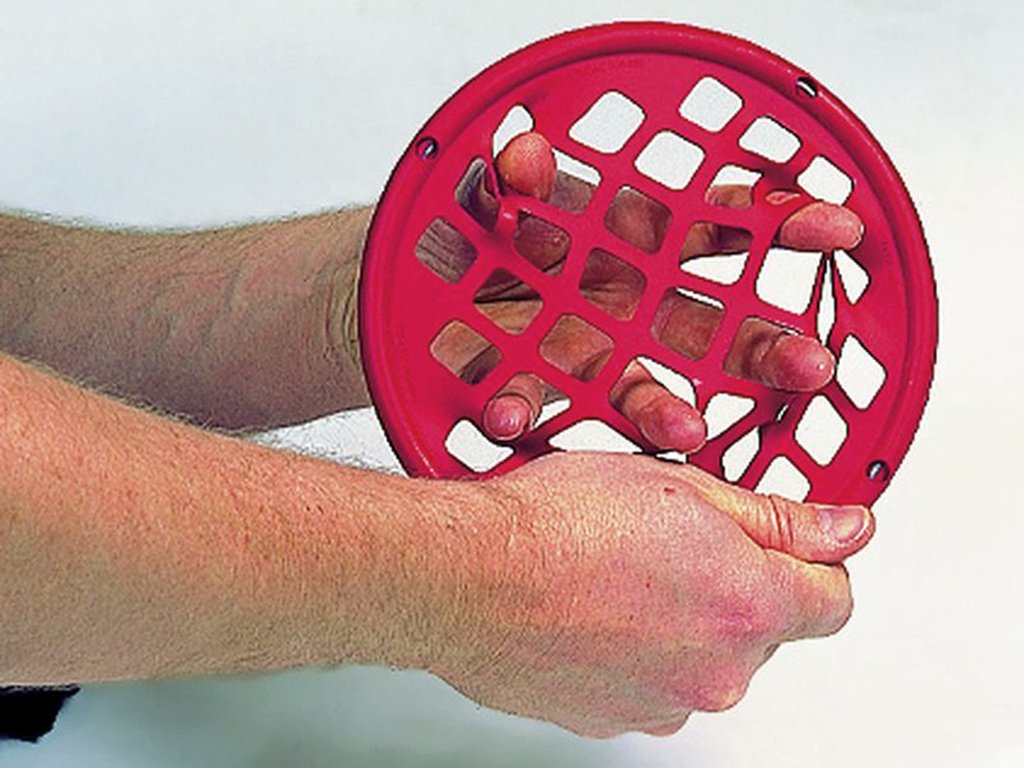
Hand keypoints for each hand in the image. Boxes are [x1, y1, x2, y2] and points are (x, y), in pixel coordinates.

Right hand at [431, 452, 873, 736]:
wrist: (466, 575)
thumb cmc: (555, 522)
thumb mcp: (682, 486)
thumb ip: (780, 517)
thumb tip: (847, 528)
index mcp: (748, 605)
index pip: (836, 599)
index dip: (815, 561)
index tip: (786, 542)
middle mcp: (717, 673)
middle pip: (763, 630)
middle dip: (736, 585)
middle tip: (675, 540)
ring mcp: (664, 706)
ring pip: (704, 658)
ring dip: (682, 621)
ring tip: (622, 573)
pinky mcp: (615, 720)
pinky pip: (651, 683)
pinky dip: (638, 651)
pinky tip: (595, 608)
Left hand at [433, 132, 862, 452]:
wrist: (428, 286)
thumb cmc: (492, 229)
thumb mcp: (501, 189)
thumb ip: (514, 177)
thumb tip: (524, 152)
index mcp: (641, 241)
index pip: (728, 228)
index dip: (784, 225)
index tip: (841, 228)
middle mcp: (631, 304)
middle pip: (717, 332)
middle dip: (769, 350)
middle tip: (813, 366)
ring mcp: (589, 353)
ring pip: (643, 390)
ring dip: (667, 412)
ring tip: (687, 429)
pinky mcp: (536, 384)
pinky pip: (537, 407)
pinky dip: (524, 412)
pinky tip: (511, 417)